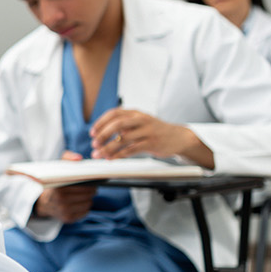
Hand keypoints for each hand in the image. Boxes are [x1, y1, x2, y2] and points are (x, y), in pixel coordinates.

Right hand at [32, 150, 90, 221]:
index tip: (92, 179)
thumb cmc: (53, 183)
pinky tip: (78, 202)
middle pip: (88, 194)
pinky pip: (86, 211)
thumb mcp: (57, 167)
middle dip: (90, 189)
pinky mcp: (68, 219)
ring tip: (82, 194)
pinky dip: (84, 206)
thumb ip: (67, 158)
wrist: (42, 203)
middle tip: (89, 186)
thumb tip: (79, 158)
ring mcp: (64, 211)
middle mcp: (61, 201)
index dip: (90, 181)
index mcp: (59, 188)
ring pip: (88, 203)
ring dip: (88, 198)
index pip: (83, 185)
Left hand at [90, 109, 212, 166]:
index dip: (101, 122)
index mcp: (135, 113)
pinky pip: (131, 149)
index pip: (114, 113)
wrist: (178, 137)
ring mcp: (147, 131)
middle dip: (103, 135)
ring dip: (108, 148)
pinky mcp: (151, 143)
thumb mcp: (139, 122)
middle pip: (117, 124)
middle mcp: (141, 120)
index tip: (92, 132)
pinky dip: (119, 155)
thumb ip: (123, 125)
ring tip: (99, 154)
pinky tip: (111, 158)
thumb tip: (101, 134)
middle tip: (94, 144)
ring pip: (123, 139)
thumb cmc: (154, 130)